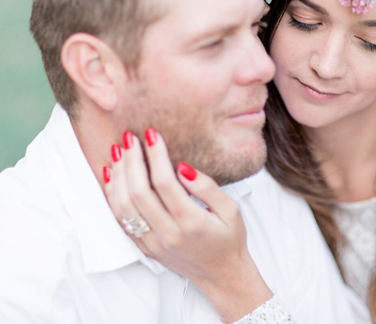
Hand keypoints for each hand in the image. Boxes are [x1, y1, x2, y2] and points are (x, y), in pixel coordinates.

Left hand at [103, 128, 271, 321]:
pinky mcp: (144, 247)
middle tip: (130, 137)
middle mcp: (168, 234)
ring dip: (118, 176)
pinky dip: (113, 195)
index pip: (165, 183)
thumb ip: (208, 187)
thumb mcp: (231, 210)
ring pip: (124, 206)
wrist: (221, 274)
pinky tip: (112, 175)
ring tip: (118, 151)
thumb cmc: (229, 239)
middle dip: (132, 161)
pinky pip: (121, 220)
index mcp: (191, 222)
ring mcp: (153, 242)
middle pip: (139, 192)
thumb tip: (182, 167)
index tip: (152, 134)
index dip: (155, 156)